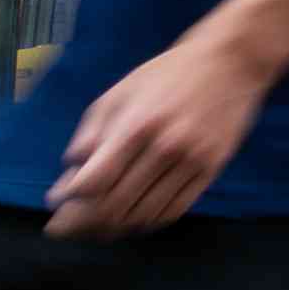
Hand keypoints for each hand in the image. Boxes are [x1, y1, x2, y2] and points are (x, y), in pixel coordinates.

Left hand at [44, 42, 272, 238]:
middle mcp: (165, 147)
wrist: (230, 62)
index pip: (94, 182)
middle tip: (72, 225)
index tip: (58, 205)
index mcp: (135, 126)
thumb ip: (90, 133)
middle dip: (86, 222)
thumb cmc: (167, 75)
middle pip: (117, 204)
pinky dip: (149, 222)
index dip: (70, 201)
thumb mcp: (118, 94)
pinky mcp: (211, 169)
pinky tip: (136, 218)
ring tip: (100, 226)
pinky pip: (175, 210)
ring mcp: (192, 161)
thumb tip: (70, 174)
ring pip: (145, 214)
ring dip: (117, 227)